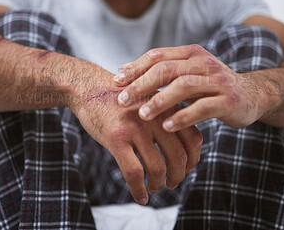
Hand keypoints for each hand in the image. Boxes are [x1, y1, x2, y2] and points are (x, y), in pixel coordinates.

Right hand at [70, 66, 202, 205]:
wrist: (89, 86)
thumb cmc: (120, 98)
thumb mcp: (149, 101)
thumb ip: (167, 118)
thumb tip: (182, 148)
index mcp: (166, 108)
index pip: (194, 140)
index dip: (193, 160)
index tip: (186, 169)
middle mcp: (155, 117)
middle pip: (179, 157)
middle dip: (178, 176)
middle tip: (172, 183)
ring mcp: (136, 128)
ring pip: (158, 168)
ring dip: (158, 185)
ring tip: (154, 188)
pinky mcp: (116, 138)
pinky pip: (134, 173)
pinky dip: (139, 191)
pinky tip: (140, 197)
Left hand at [113, 44, 276, 131]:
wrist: (252, 94)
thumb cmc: (211, 85)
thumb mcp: (186, 73)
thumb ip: (160, 70)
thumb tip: (124, 69)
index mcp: (191, 54)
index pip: (157, 56)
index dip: (135, 67)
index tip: (117, 81)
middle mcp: (204, 63)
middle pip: (167, 69)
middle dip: (141, 84)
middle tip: (122, 99)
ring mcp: (217, 81)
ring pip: (184, 87)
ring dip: (160, 100)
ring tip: (141, 114)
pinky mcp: (228, 100)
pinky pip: (203, 108)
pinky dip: (183, 117)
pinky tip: (167, 127)